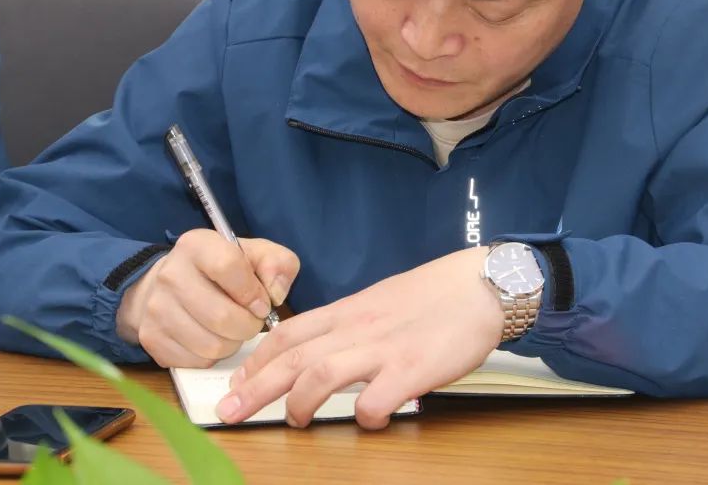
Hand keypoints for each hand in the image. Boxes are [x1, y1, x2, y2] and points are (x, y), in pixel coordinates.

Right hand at [116, 230, 299, 366]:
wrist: (171, 284)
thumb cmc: (223, 270)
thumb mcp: (255, 254)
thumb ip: (277, 264)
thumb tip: (276, 294)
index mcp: (197, 245)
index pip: (229, 267)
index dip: (253, 292)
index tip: (263, 303)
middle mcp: (170, 274)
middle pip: (222, 316)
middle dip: (248, 325)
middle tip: (251, 321)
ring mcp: (156, 309)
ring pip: (211, 345)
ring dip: (233, 343)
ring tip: (233, 329)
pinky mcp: (152, 339)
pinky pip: (196, 361)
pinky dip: (213, 356)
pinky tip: (213, 338)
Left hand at [217, 247, 503, 428]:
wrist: (480, 285)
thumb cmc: (434, 296)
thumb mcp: (380, 301)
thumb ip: (350, 325)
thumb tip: (323, 351)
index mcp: (349, 310)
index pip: (288, 333)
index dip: (257, 360)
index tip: (237, 382)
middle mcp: (358, 328)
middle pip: (293, 357)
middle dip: (255, 387)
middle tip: (228, 413)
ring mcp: (384, 349)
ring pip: (321, 374)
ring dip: (298, 401)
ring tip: (292, 420)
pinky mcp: (413, 370)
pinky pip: (376, 400)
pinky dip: (365, 416)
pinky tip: (368, 421)